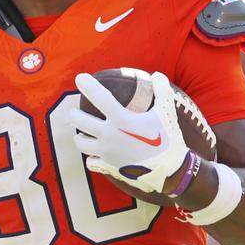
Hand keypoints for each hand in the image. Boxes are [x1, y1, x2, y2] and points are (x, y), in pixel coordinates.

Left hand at [69, 71, 188, 193]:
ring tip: (81, 133)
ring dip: (79, 137)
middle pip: (80, 121)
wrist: (170, 170)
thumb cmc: (168, 138)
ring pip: (81, 143)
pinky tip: (93, 154)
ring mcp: (107, 152)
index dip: (88, 85)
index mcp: (121, 119)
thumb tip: (157, 74)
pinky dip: (90, 158)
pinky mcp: (108, 166)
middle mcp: (109, 135)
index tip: (79, 77)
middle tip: (74, 112)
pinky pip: (91, 162)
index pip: (100, 97)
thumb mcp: (166, 112)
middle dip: (75, 114)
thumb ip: (162, 91)